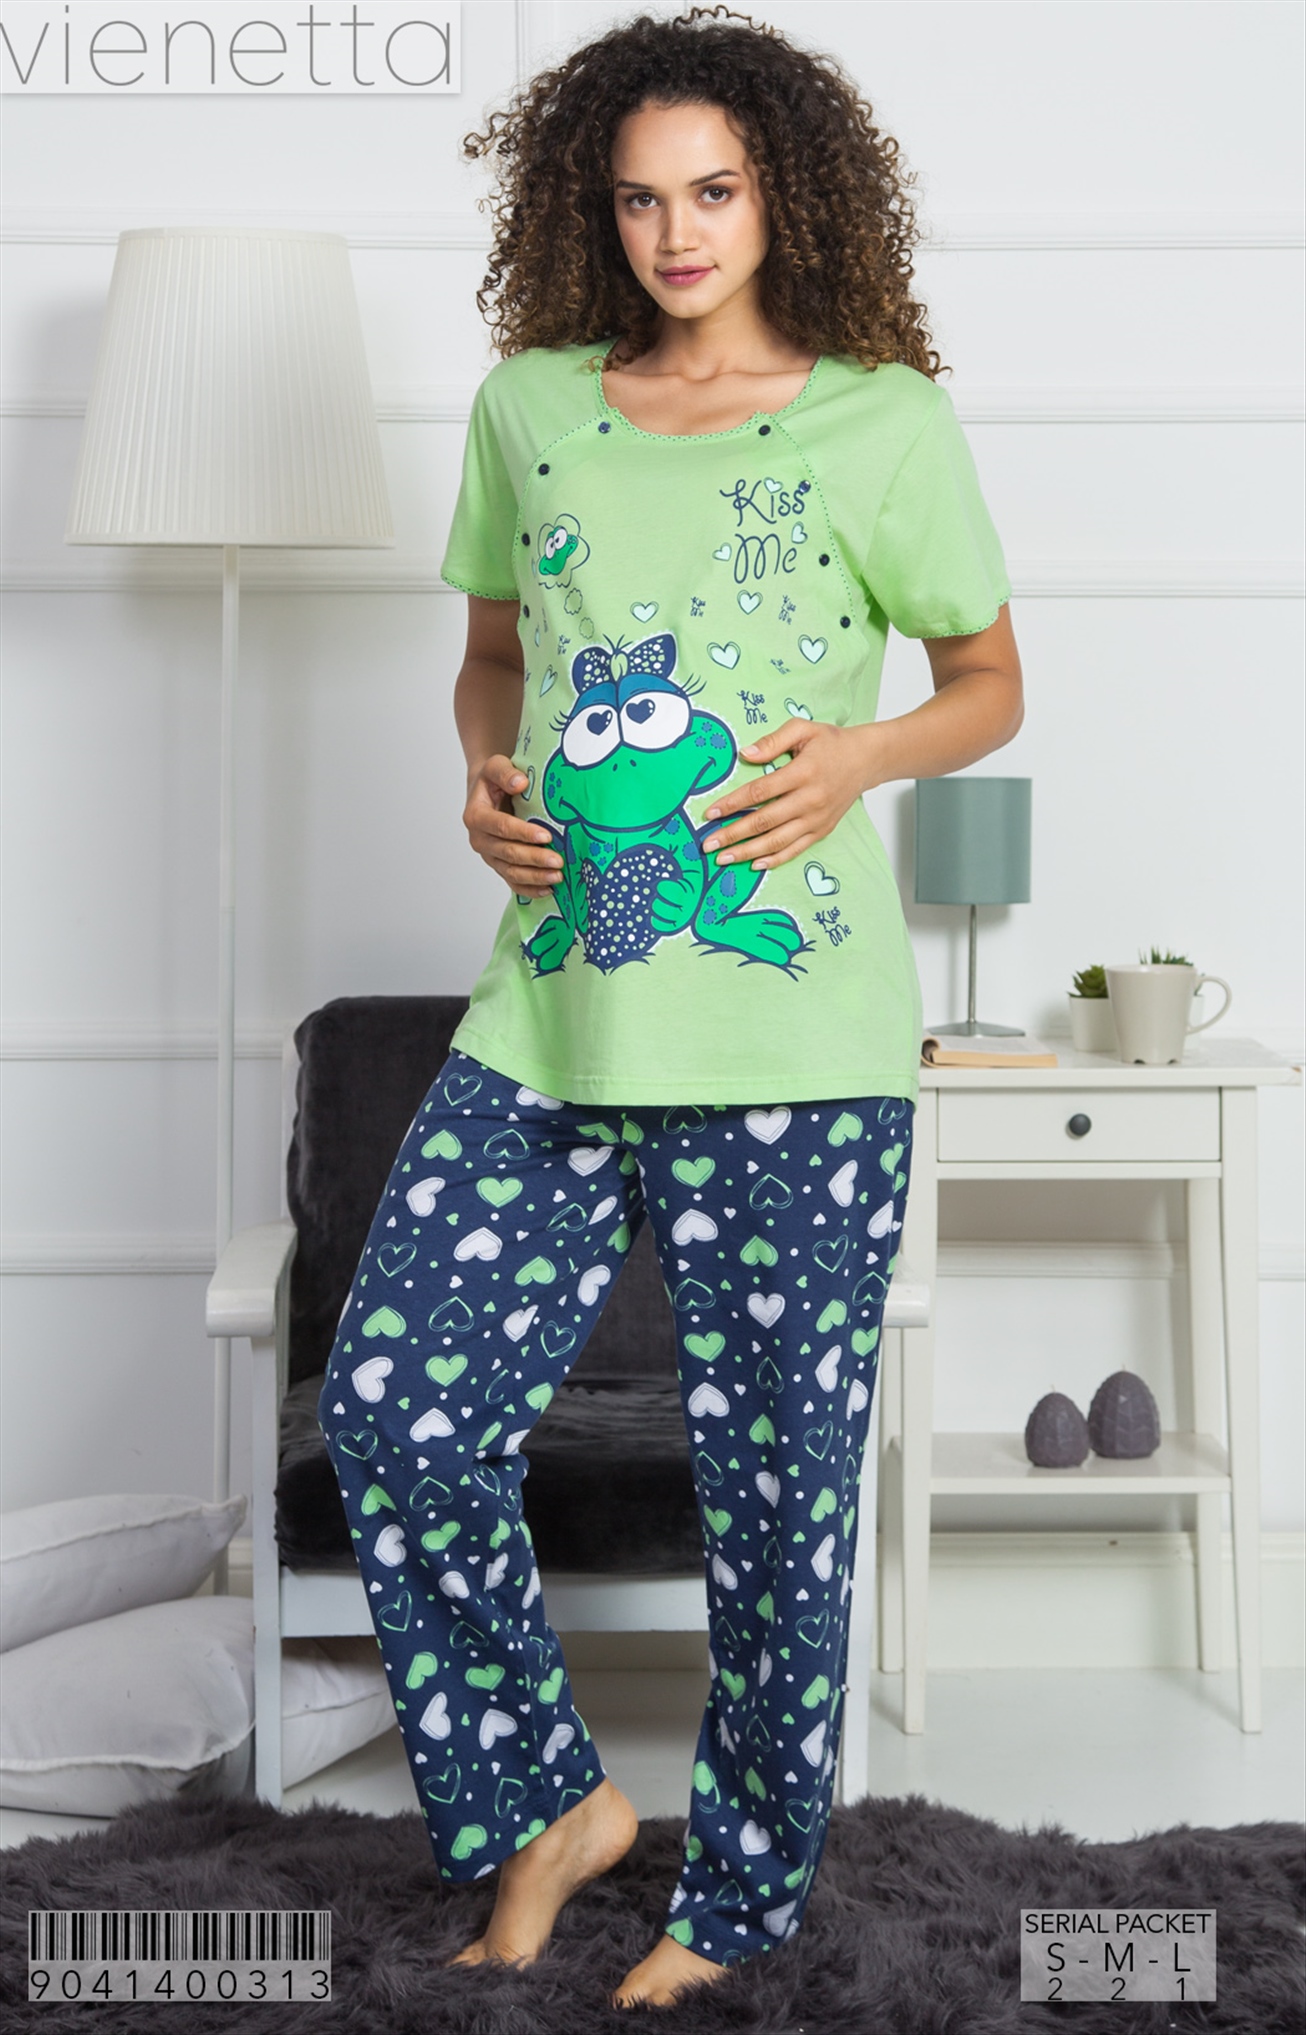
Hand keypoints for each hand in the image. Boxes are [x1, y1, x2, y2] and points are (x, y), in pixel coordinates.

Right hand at [463, 755, 561, 897]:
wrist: (487, 792)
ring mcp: (489, 856)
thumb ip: (505, 772)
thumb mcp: (495, 766)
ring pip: (511, 871)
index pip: (501, 827)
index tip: (546, 836)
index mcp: (476, 816)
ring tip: (558, 877)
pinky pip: (513, 881)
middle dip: (534, 859)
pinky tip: (548, 890)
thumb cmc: (493, 779)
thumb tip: (520, 783)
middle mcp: (480, 840)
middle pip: (508, 853)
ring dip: (535, 877)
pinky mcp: (499, 865)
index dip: (523, 833)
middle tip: (558, 861)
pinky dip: (530, 888)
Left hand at [700, 719, 878, 868]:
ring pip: (777, 841)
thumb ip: (772, 740)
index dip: (733, 803)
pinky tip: (754, 864)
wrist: (866, 760)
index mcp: (802, 773)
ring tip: (723, 858)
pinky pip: (795, 849)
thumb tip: (744, 754)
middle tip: (708, 844)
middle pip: (764, 821)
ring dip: (747, 852)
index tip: (711, 812)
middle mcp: (810, 800)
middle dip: (733, 834)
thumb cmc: (831, 743)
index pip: (760, 792)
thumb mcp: (803, 729)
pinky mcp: (822, 830)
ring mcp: (817, 819)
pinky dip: (774, 859)